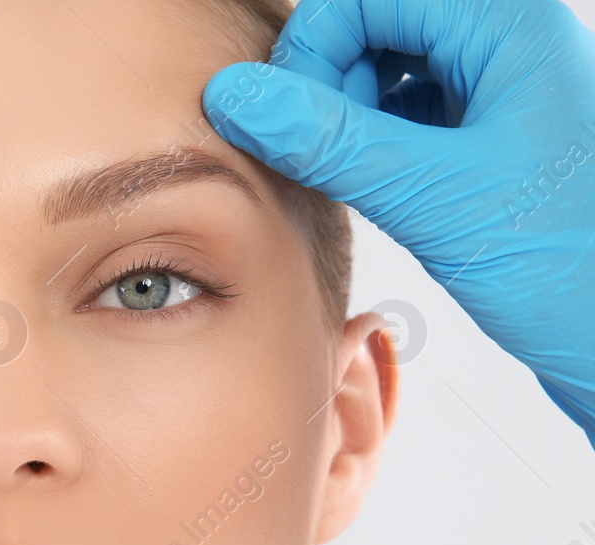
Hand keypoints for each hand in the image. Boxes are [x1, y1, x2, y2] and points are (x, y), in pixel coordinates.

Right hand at [202, 0, 594, 447]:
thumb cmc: (570, 267)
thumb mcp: (431, 197)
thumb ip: (328, 141)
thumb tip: (236, 97)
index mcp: (512, 28)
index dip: (313, 50)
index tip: (284, 120)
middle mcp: (512, 43)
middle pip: (378, 23)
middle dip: (328, 79)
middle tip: (316, 150)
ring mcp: (506, 89)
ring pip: (391, 67)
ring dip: (347, 113)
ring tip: (343, 173)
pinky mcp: (496, 136)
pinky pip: (414, 111)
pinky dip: (375, 141)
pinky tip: (370, 186)